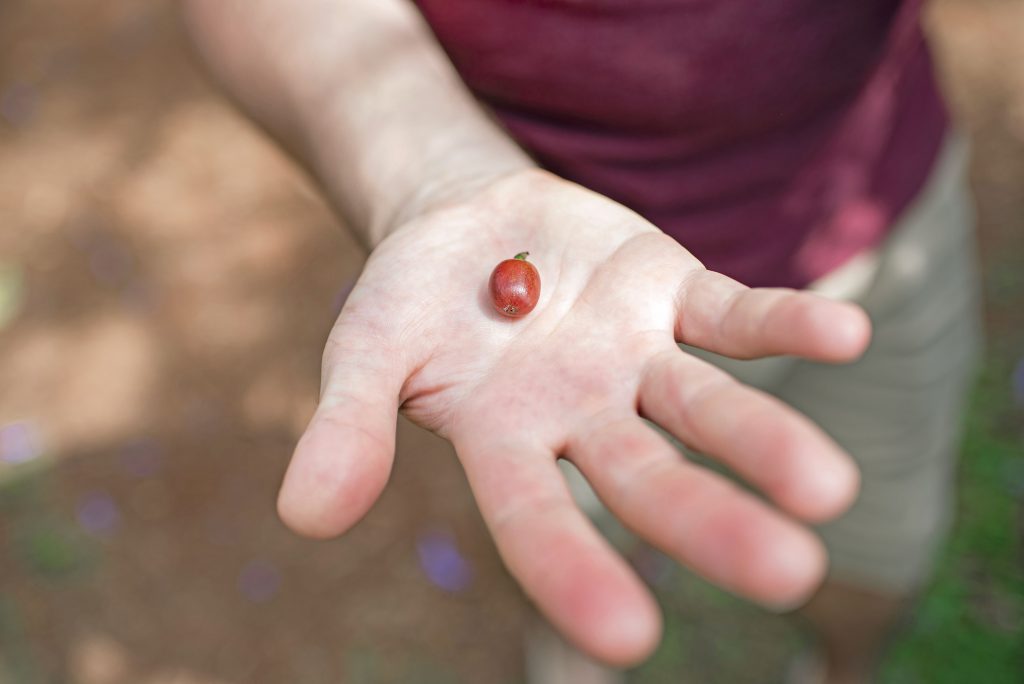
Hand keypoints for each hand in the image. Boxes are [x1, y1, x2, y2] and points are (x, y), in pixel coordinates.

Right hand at [277, 169, 869, 664]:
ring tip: (831, 489)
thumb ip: (348, 426)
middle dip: (709, 522)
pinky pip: (737, 313)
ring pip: (708, 407)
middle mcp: (584, 415)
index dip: (573, 569)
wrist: (465, 217)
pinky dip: (787, 323)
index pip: (535, 518)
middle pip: (648, 477)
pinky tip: (849, 333)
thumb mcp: (364, 350)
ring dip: (767, 441)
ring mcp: (637, 357)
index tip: (627, 639)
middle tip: (790, 573)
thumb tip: (305, 516)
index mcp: (504, 441)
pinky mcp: (675, 293)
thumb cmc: (411, 299)